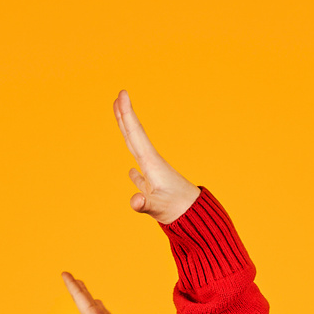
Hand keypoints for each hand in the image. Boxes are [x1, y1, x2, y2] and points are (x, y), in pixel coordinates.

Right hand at [114, 90, 198, 224]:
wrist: (194, 218)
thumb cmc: (177, 210)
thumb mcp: (158, 206)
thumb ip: (144, 203)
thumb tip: (135, 201)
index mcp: (151, 163)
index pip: (135, 134)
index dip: (126, 114)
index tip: (122, 95)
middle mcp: (152, 165)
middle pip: (135, 136)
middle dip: (126, 117)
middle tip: (119, 96)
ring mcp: (154, 176)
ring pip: (137, 151)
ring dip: (129, 136)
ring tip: (123, 123)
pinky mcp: (155, 190)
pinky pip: (141, 175)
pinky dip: (134, 171)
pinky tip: (132, 171)